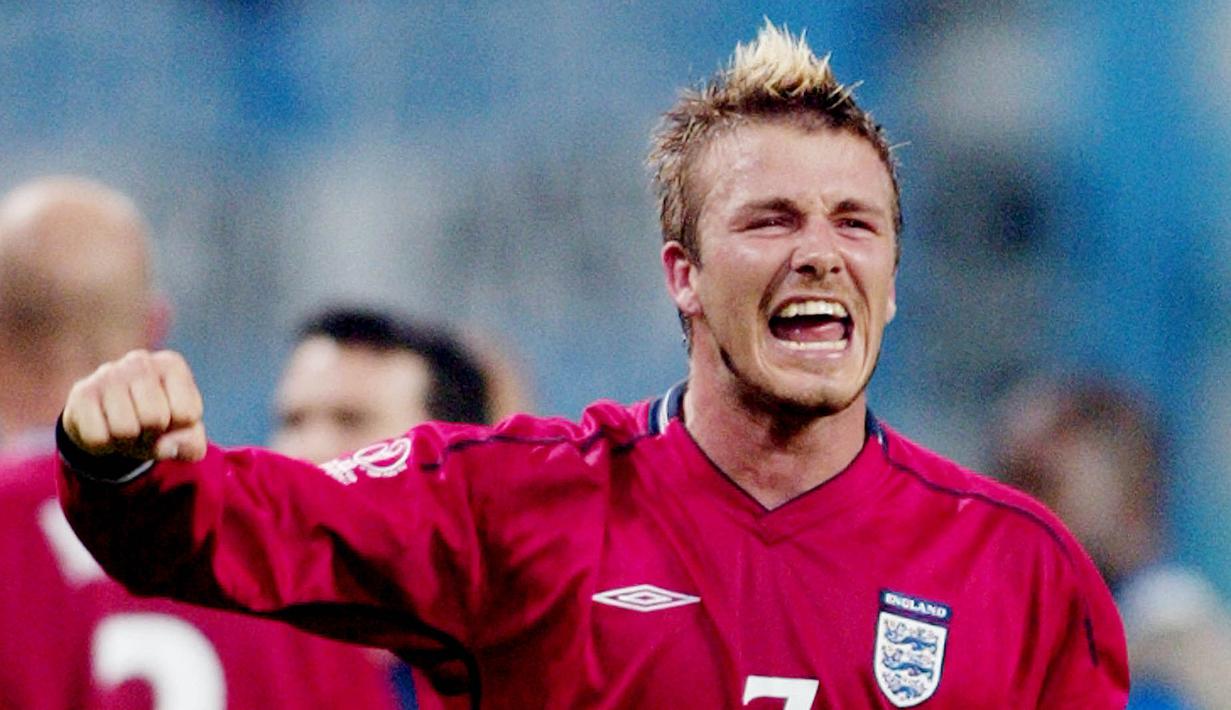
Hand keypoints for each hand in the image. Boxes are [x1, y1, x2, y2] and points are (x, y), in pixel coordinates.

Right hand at [63, 349, 206, 461]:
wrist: (109, 421)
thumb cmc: (156, 422)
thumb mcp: (182, 433)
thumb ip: (191, 443)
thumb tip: (168, 447)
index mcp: (171, 365)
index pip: (186, 413)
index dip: (177, 429)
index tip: (168, 421)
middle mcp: (140, 361)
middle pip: (154, 419)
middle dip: (151, 435)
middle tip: (144, 427)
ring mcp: (107, 374)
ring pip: (125, 430)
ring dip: (126, 441)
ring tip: (125, 428)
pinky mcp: (80, 393)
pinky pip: (97, 438)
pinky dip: (104, 445)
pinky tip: (104, 428)